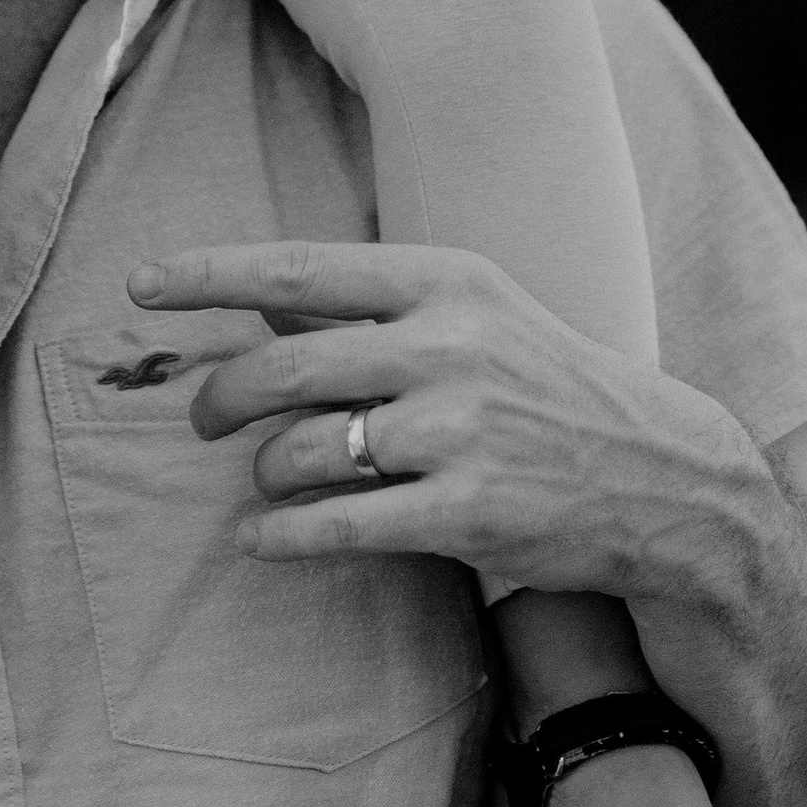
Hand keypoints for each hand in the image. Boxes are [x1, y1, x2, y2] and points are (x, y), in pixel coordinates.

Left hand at [124, 241, 763, 597]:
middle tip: (203, 418)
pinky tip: (259, 538)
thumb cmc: (549, 384)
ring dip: (262, 472)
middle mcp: (449, 345)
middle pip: (282, 367)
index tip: (142, 285)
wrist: (665, 477)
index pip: (297, 268)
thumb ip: (373, 306)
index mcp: (445, 279)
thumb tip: (256, 300)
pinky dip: (280, 535)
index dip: (208, 276)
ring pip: (303, 450)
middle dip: (220, 397)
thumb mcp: (477, 311)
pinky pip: (337, 525)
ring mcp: (459, 430)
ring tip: (265, 480)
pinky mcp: (468, 511)